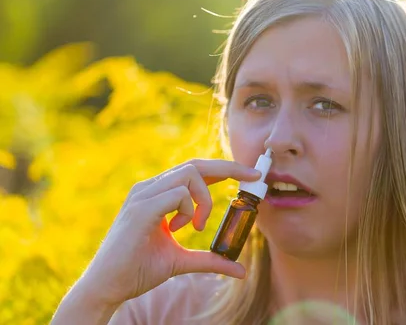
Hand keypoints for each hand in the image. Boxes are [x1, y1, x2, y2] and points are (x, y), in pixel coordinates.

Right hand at [76, 159, 260, 307]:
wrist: (107, 287)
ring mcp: (143, 195)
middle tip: (252, 176)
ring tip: (196, 226)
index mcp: (157, 193)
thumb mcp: (181, 261)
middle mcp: (150, 188)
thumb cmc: (138, 270)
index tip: (251, 174)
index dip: (224, 168)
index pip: (195, 171)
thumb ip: (209, 260)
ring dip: (203, 200)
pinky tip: (178, 229)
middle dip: (228, 167)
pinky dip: (188, 209)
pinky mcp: (140, 208)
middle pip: (196, 164)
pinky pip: (177, 194)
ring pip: (189, 175)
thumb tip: (239, 269)